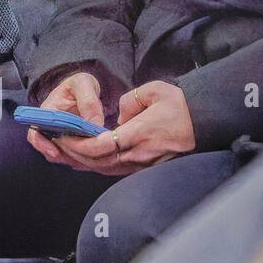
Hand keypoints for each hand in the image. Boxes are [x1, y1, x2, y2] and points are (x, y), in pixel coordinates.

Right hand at [26, 70, 104, 166]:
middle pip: (51, 150)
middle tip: (85, 156)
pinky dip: (84, 160)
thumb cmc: (80, 85)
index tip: (55, 152)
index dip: (42, 145)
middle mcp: (50, 128)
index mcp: (47, 112)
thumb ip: (88, 100)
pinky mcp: (73, 145)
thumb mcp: (83, 83)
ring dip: (77, 160)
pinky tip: (95, 156)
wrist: (86, 90)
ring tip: (92, 156)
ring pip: (64, 157)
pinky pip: (76, 159)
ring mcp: (61, 137)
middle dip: (68, 156)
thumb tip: (94, 123)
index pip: (35, 133)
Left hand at [29, 78, 195, 175]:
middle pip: (100, 161)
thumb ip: (128, 101)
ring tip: (64, 150)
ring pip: (106, 169)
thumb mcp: (154, 91)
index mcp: (141, 133)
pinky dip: (97, 166)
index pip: (104, 145)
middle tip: (56, 142)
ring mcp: (144, 163)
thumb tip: (117, 117)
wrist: (206, 122)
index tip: (64, 136)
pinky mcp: (146, 168)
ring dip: (83, 162)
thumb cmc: (180, 105)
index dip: (81, 144)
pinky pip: (116, 171)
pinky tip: (83, 159)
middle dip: (74, 153)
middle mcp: (140, 153)